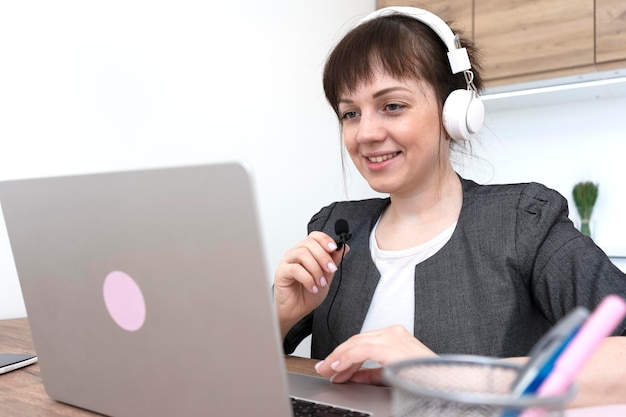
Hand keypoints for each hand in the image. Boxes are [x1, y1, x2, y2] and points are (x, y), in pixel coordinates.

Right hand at [274, 231, 348, 337]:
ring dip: (316, 269)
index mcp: (305, 252)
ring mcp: (286, 262)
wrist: (296, 311)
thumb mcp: (326, 277)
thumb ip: (333, 261)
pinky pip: (295, 269)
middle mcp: (295, 254)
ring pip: (302, 254)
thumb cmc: (307, 294)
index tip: (334, 248)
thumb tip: (343, 248)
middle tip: (331, 270)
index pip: (314, 236)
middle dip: (324, 257)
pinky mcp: (281, 272)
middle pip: (309, 244)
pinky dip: (308, 279)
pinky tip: (313, 287)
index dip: (325, 239)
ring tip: (321, 282)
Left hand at [314, 325, 435, 384]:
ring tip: (327, 370)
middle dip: (337, 356)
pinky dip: (346, 359)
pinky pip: (360, 350)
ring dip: (338, 358)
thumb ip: (373, 373)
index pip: (363, 342)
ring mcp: (392, 337)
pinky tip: (337, 368)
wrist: (445, 383)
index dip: (344, 355)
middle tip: (324, 368)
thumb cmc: (426, 379)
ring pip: (356, 343)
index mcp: (396, 336)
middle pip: (357, 341)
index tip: (332, 367)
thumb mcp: (393, 374)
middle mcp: (393, 332)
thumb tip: (354, 375)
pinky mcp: (390, 346)